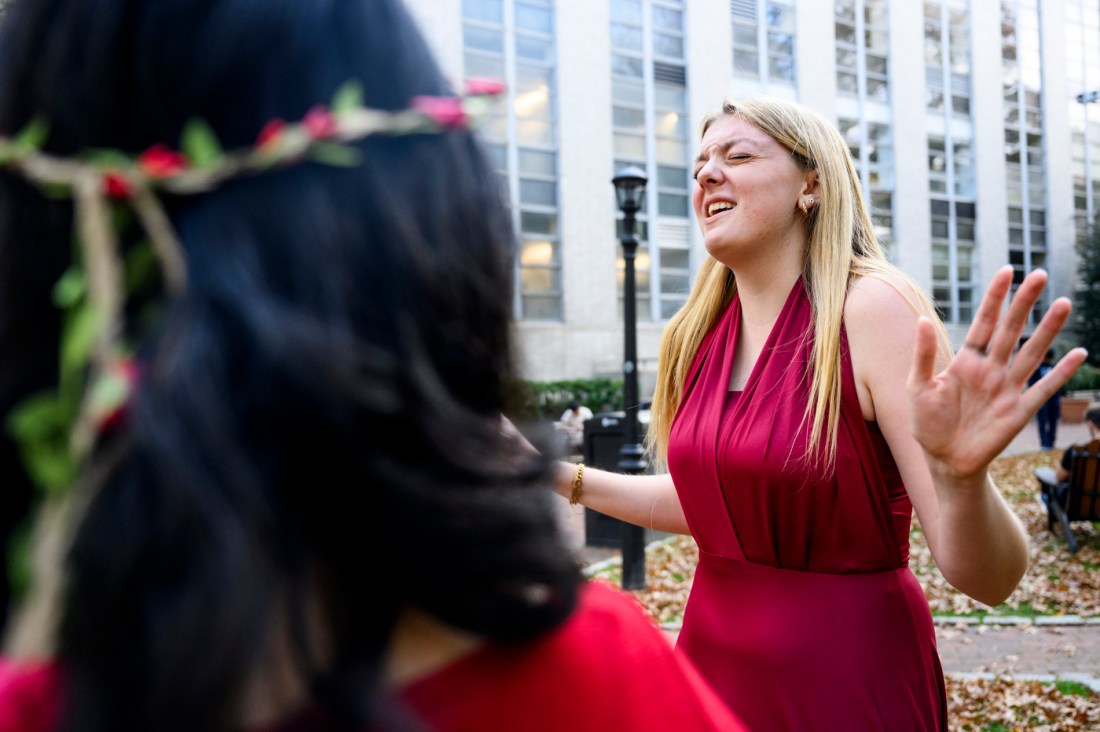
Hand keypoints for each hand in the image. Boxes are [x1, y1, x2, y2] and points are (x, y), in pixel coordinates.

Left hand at [908, 266, 1087, 480]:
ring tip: (1062, 304)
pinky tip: (1078, 354)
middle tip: (1040, 275)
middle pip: (1011, 330)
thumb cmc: (927, 422)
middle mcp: (991, 369)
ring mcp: (1007, 388)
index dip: (995, 297)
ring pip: (1031, 353)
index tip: (1007, 271)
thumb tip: (922, 319)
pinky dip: (1060, 373)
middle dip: (1025, 303)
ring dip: (1047, 330)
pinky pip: (1043, 389)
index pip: (984, 322)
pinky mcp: (1018, 411)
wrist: (943, 459)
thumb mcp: (918, 386)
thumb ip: (923, 355)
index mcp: (966, 360)